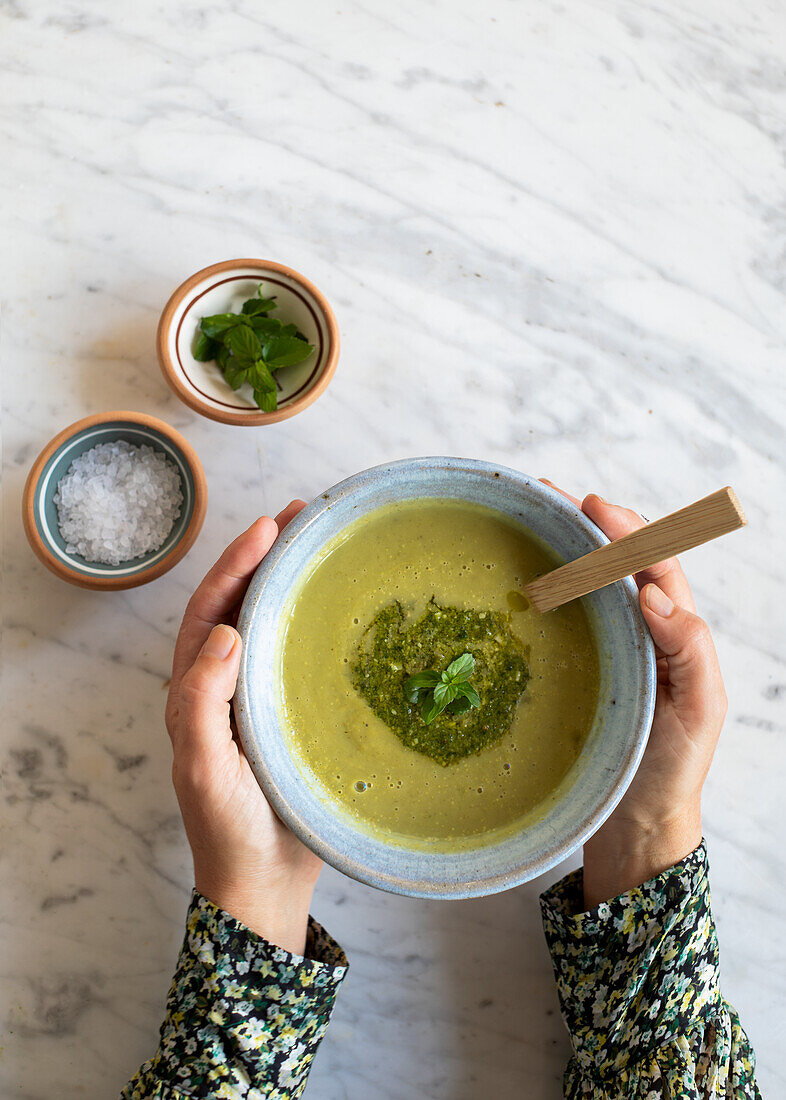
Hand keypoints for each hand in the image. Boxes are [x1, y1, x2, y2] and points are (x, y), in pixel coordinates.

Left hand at [165, 501, 321, 953]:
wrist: (262, 883)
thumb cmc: (228, 828)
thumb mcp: (205, 765)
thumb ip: (204, 700)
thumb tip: (225, 630)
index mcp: (194, 691)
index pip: (210, 611)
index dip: (237, 565)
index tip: (271, 527)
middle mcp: (223, 685)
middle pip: (238, 605)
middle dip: (264, 557)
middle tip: (301, 516)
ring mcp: (257, 698)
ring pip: (268, 625)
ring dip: (288, 581)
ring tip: (319, 544)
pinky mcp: (288, 714)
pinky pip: (297, 655)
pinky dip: (312, 622)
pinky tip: (340, 608)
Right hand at [541, 482, 727, 907]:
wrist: (637, 825)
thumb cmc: (670, 770)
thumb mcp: (697, 713)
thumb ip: (689, 653)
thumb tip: (656, 596)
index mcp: (673, 633)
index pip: (653, 563)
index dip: (626, 529)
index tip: (589, 505)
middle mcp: (638, 632)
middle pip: (616, 562)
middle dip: (586, 523)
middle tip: (546, 496)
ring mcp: (604, 650)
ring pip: (586, 585)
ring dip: (561, 547)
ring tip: (526, 519)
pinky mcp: (573, 671)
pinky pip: (561, 621)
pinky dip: (542, 587)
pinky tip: (515, 579)